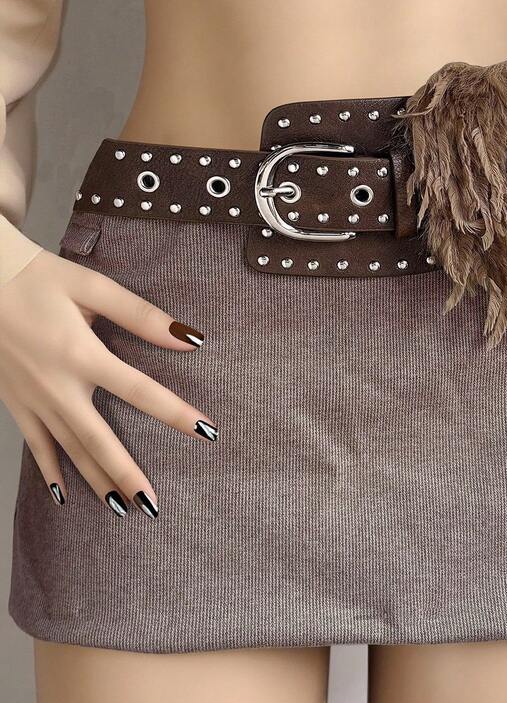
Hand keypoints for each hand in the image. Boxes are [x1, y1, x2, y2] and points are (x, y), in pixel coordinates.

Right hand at [0, 249, 217, 518]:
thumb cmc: (38, 278)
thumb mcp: (92, 287)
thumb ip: (140, 315)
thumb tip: (187, 338)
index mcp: (82, 354)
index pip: (140, 390)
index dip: (175, 413)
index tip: (206, 432)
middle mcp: (58, 386)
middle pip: (99, 439)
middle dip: (127, 473)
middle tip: (153, 505)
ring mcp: (32, 399)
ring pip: (69, 449)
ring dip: (95, 479)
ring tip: (121, 508)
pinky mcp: (13, 402)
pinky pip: (34, 444)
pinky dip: (49, 470)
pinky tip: (62, 494)